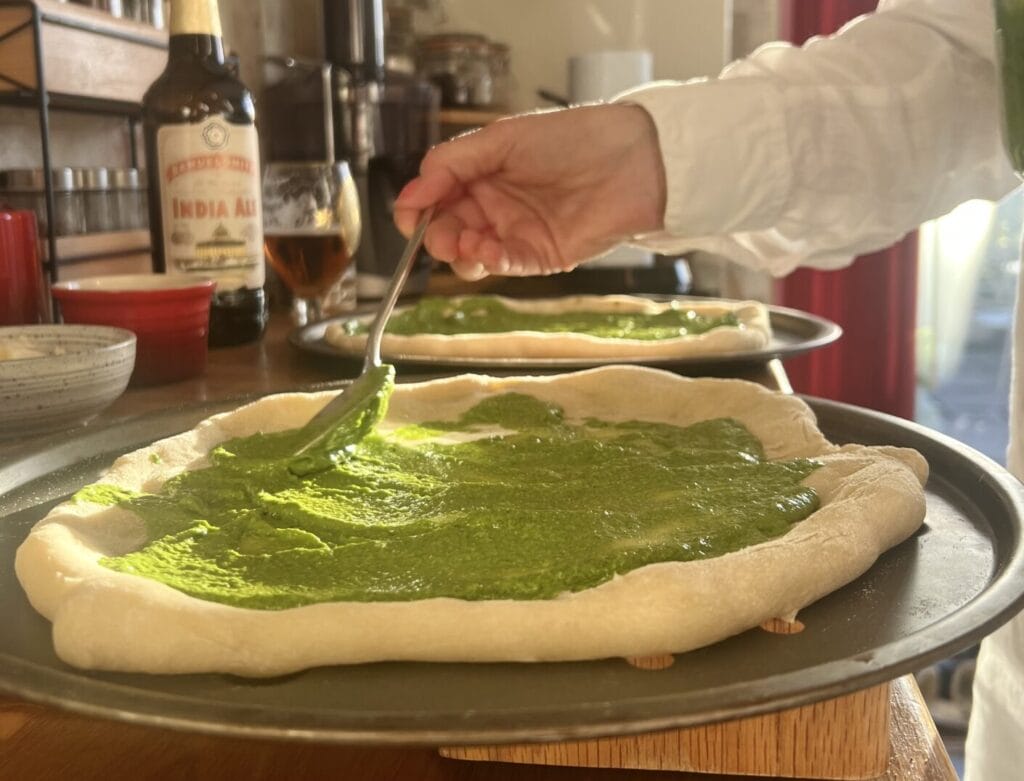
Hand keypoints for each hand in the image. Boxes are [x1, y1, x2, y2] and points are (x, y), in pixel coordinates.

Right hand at [394, 104, 666, 278]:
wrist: (634, 162)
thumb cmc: (573, 139)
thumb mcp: (503, 138)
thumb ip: (453, 163)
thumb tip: (412, 190)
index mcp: (481, 172)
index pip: (435, 195)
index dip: (417, 207)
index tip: (409, 215)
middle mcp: (495, 204)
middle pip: (447, 228)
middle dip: (437, 236)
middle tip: (442, 235)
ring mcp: (516, 232)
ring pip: (470, 255)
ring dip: (460, 253)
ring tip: (470, 243)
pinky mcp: (539, 256)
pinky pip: (503, 265)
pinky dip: (489, 262)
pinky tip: (489, 251)